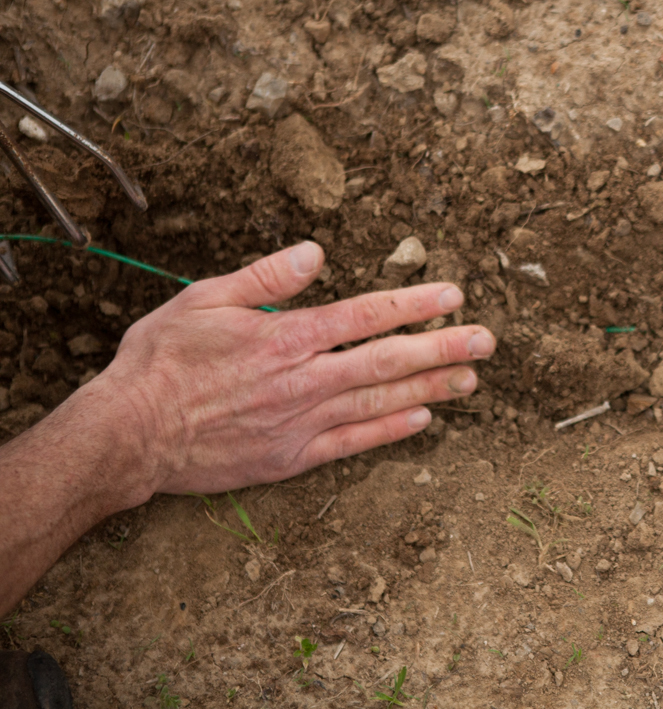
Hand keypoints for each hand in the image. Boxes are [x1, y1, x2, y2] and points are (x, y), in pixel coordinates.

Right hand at [76, 241, 493, 501]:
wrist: (128, 435)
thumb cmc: (161, 363)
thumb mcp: (203, 300)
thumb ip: (265, 277)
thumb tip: (315, 252)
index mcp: (285, 337)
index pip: (365, 315)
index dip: (414, 304)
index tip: (453, 295)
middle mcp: (303, 380)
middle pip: (388, 359)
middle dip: (443, 347)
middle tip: (488, 340)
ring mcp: (301, 422)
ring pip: (380, 402)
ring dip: (431, 388)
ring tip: (471, 378)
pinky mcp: (292, 457)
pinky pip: (353, 443)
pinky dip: (391, 431)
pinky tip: (423, 419)